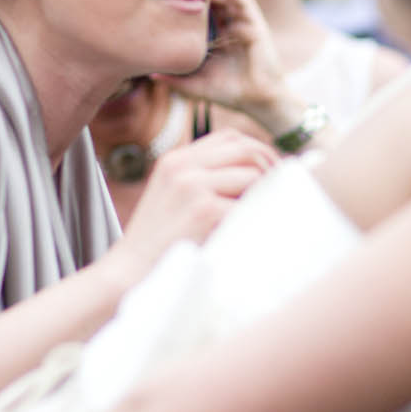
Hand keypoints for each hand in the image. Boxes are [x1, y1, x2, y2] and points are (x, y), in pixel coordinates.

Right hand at [105, 130, 277, 283]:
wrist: (130, 273)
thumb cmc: (160, 243)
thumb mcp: (175, 198)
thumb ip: (207, 180)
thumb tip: (261, 173)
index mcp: (176, 160)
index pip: (230, 138)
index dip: (258, 151)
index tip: (271, 174)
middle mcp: (183, 166)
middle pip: (246, 148)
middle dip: (271, 168)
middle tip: (280, 193)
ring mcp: (192, 185)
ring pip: (253, 174)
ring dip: (265, 195)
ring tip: (262, 215)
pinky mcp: (203, 210)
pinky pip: (248, 206)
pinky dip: (256, 219)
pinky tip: (251, 233)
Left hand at [164, 0, 293, 116]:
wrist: (258, 101)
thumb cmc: (228, 92)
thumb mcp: (195, 84)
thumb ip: (174, 80)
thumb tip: (149, 74)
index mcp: (213, 37)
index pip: (197, 13)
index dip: (183, 1)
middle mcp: (227, 26)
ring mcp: (241, 24)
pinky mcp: (255, 25)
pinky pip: (245, 2)